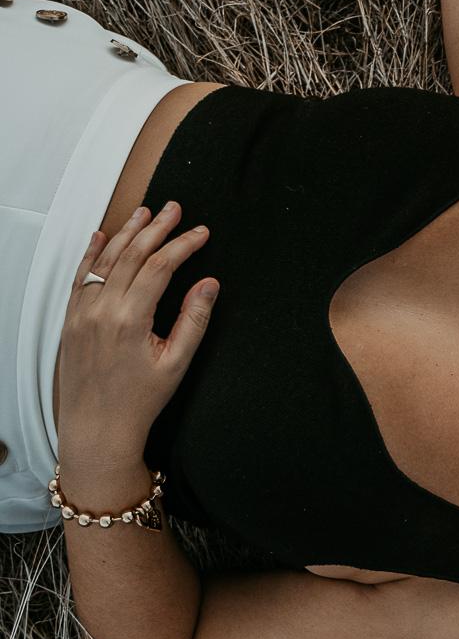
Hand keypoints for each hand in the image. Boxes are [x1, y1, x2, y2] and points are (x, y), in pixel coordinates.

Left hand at [55, 202, 216, 458]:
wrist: (97, 429)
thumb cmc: (138, 401)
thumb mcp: (178, 363)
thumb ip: (194, 319)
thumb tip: (209, 284)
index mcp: (130, 320)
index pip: (160, 267)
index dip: (182, 245)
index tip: (201, 233)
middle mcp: (101, 311)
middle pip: (132, 256)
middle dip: (156, 229)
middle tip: (175, 209)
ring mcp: (81, 314)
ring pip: (104, 260)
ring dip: (125, 233)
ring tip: (145, 214)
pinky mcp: (70, 321)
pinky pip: (79, 277)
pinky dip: (91, 253)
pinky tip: (99, 236)